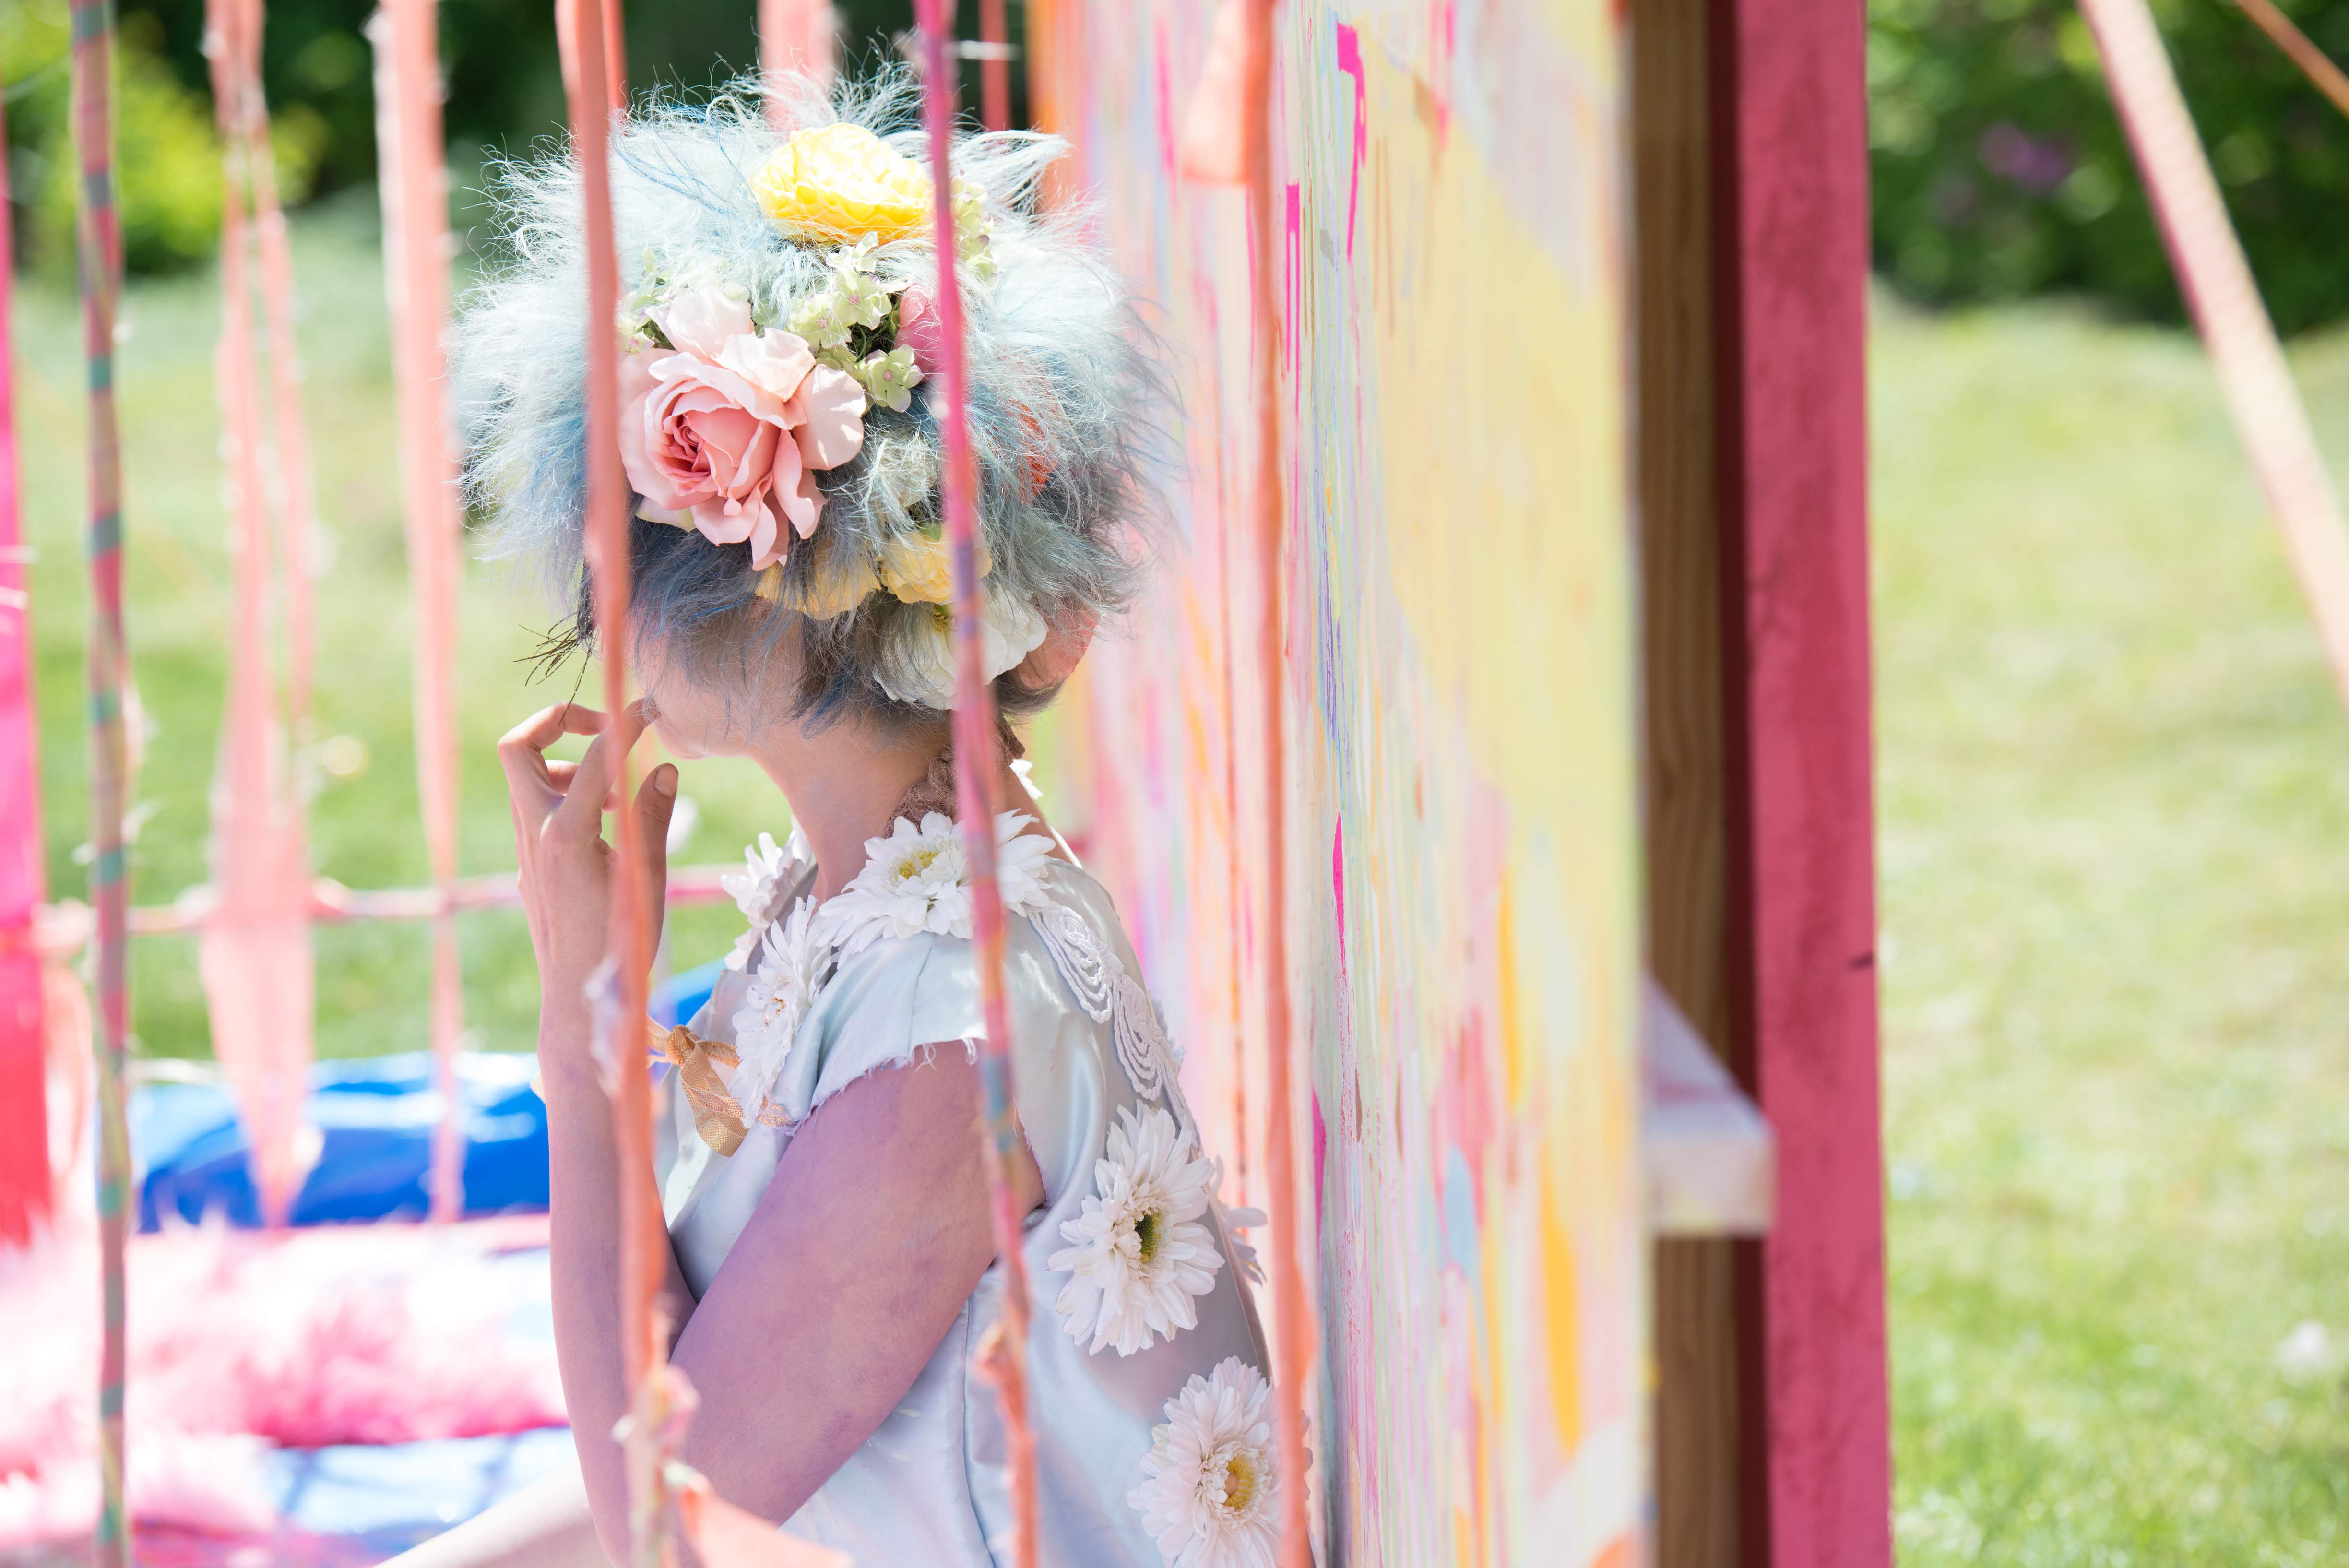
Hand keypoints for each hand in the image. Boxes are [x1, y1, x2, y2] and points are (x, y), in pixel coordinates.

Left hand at [497, 701, 676, 1062]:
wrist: (578, 999)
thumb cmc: (620, 944)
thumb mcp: (647, 877)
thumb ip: (653, 817)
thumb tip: (664, 767)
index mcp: (566, 834)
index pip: (596, 757)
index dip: (626, 724)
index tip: (652, 708)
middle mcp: (535, 834)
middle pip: (516, 745)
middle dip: (558, 722)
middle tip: (604, 730)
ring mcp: (525, 850)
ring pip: (524, 778)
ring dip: (566, 764)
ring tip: (616, 791)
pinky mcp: (529, 866)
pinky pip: (536, 810)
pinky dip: (567, 797)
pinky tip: (607, 824)